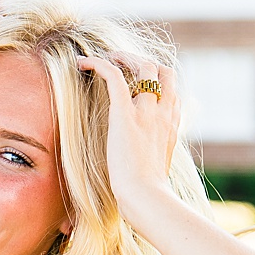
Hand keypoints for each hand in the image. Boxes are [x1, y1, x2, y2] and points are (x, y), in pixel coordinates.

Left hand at [74, 51, 182, 220]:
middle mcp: (163, 114)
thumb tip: (145, 172)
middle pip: (163, 72)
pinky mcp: (125, 113)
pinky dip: (99, 63)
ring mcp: (147, 111)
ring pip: (143, 66)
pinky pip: (114, 75)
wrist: (146, 197)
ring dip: (123, 57)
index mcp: (171, 127)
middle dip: (143, 62)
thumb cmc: (149, 194)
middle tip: (122, 63)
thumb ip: (153, 162)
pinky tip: (83, 62)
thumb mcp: (157, 172)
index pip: (172, 92)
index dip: (157, 83)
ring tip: (105, 58)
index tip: (138, 85)